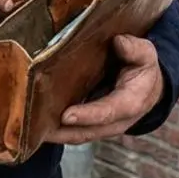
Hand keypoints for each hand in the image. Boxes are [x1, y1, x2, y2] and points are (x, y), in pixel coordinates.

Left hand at [45, 35, 164, 144]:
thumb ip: (136, 49)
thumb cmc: (143, 68)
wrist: (148, 87)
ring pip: (77, 136)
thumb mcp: (146, 55)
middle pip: (87, 132)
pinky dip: (56, 130)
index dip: (88, 115)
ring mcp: (103, 126)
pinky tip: (36, 124)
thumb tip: (119, 42)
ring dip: (55, 135)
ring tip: (30, 129)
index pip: (108, 112)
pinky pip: (73, 132)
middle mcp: (116, 121)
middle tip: (36, 128)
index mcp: (131, 103)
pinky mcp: (91, 125)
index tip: (66, 116)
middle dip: (62, 132)